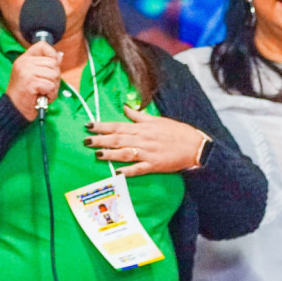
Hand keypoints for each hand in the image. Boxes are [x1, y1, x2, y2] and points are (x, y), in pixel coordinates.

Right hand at [6, 41, 61, 119]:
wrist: (14, 109)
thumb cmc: (26, 94)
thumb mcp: (35, 75)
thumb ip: (46, 65)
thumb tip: (59, 56)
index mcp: (24, 59)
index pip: (43, 46)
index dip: (52, 54)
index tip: (51, 66)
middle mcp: (24, 63)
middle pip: (53, 63)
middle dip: (55, 77)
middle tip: (45, 85)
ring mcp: (26, 72)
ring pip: (54, 74)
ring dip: (53, 87)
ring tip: (43, 91)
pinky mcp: (30, 82)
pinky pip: (51, 86)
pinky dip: (50, 94)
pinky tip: (42, 96)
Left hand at [85, 106, 206, 176]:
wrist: (196, 146)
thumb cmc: (178, 132)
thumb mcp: (158, 120)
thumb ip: (139, 116)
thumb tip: (125, 108)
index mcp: (143, 128)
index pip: (118, 126)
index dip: (102, 126)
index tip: (88, 125)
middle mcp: (143, 140)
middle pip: (118, 139)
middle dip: (100, 140)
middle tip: (85, 140)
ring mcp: (148, 153)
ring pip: (126, 153)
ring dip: (111, 154)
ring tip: (97, 154)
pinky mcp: (155, 165)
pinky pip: (139, 169)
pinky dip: (128, 170)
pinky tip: (117, 172)